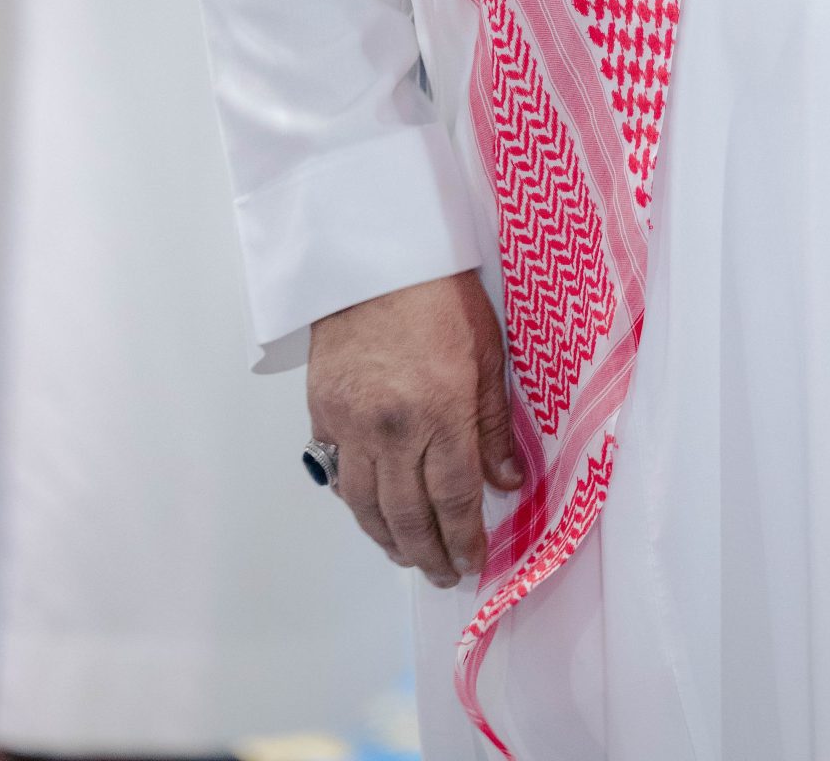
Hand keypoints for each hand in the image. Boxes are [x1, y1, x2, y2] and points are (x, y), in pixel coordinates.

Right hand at [307, 269, 524, 587]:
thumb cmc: (440, 294)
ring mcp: (349, 423)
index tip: (472, 562)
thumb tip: (508, 481)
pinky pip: (336, 473)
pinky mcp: (321, 412)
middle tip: (442, 574)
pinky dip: (355, 503)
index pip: (454, 496)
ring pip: (364, 505)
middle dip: (427, 552)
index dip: (464, 537)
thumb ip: (493, 424)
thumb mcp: (488, 352)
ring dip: (387, 539)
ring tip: (408, 556)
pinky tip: (372, 513)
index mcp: (438, 411)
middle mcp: (390, 428)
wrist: (375, 256)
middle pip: (407, 513)